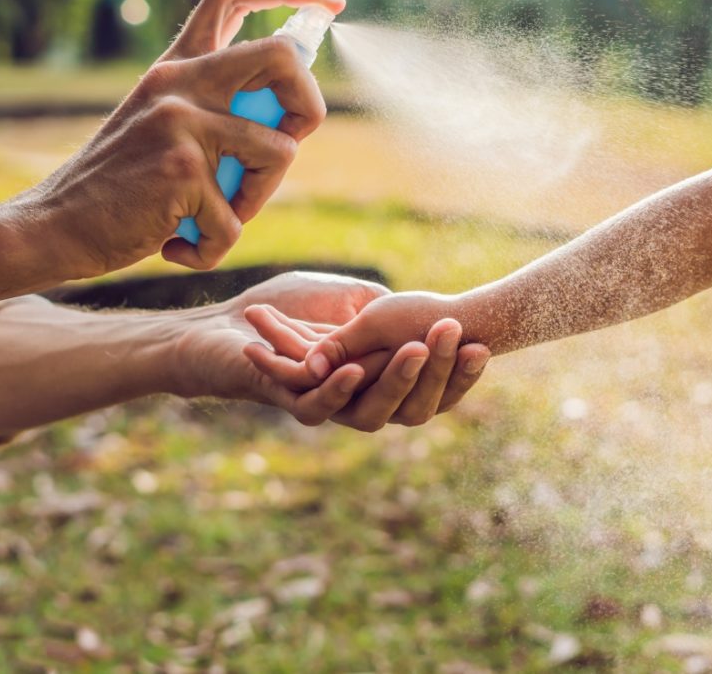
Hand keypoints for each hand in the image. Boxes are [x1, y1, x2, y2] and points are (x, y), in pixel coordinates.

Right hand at [28, 0, 345, 279]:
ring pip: (280, 152)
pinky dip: (215, 247)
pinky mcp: (182, 170)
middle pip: (282, 56)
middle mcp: (179, 81)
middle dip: (309, 105)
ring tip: (215, 215)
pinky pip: (237, 221)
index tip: (328, 1)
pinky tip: (179, 245)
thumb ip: (217, 107)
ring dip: (259, 199)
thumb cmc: (124, 185)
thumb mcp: (164, 125)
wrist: (57, 224)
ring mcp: (180, 122)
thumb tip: (294, 108)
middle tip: (288, 143)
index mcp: (177, 66)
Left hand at [170, 273, 488, 429]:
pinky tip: (352, 370)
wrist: (228, 323)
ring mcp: (328, 407)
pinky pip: (320, 408)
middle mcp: (361, 402)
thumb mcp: (354, 300)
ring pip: (372, 411)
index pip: (434, 388)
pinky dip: (337, 389)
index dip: (459, 373)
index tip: (482, 345)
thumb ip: (389, 312)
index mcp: (382, 381)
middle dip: (436, 370)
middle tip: (453, 334)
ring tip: (415, 349)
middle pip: (412, 405)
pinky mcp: (291, 404)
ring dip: (395, 379)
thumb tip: (439, 316)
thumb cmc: (290, 307)